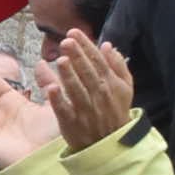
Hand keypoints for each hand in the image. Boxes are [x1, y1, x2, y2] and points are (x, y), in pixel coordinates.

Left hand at [41, 32, 134, 150]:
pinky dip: (58, 100)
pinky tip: (50, 88)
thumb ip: (117, 65)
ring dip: (68, 75)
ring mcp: (85, 108)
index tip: (73, 32)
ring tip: (61, 59)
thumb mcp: (124, 87)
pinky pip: (64, 110)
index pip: (97, 60)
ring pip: (76, 89)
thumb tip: (108, 45)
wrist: (109, 142)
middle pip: (87, 72)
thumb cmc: (115, 110)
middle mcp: (99, 94)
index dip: (86, 46)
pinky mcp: (72, 122)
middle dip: (77, 56)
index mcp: (110, 83)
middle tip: (66, 41)